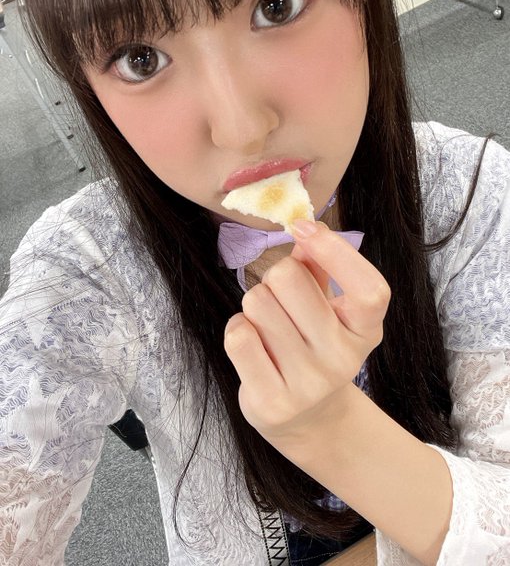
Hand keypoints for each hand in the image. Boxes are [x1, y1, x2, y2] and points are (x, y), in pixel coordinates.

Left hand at [224, 221, 390, 451]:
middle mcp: (343, 359)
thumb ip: (319, 268)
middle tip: (280, 299)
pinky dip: (238, 329)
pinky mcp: (272, 401)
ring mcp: (308, 384)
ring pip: (257, 304)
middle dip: (274, 278)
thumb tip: (305, 231)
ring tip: (268, 327)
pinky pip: (239, 335)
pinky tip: (253, 345)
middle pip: (288, 279)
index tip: (303, 228)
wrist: (309, 418)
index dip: (335, 251)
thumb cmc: (315, 345)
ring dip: (254, 306)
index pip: (369, 289)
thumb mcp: (330, 308)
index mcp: (365, 331)